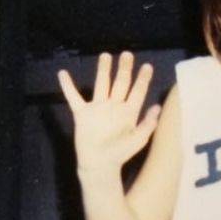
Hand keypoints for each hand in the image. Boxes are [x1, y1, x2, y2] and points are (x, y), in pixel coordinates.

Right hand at [57, 51, 160, 173]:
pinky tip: (63, 74)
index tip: (147, 66)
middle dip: (124, 69)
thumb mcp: (138, 140)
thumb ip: (148, 123)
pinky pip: (74, 97)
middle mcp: (114, 107)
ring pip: (101, 84)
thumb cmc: (121, 154)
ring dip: (103, 70)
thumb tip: (157, 107)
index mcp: (129, 112)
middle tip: (127, 54)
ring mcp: (98, 108)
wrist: (100, 165)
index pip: (137, 91)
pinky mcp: (82, 114)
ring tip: (105, 56)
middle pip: (120, 83)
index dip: (142, 79)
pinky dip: (68, 86)